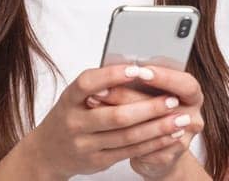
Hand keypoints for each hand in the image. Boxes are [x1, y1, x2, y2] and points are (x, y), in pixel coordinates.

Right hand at [22, 64, 190, 179]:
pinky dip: (153, 143)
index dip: (112, 76)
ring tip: (180, 119)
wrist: (48, 152)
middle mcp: (74, 123)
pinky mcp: (97, 161)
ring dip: (157, 128)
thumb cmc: (70, 115)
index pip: (87, 84)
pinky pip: (130, 152)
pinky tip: (169, 136)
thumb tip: (137, 67)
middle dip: (148, 108)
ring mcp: (85, 145)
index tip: (138, 69)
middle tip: (173, 99)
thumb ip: (99, 85)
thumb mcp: (74, 97)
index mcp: (69, 100)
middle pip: (115, 116)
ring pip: (127, 137)